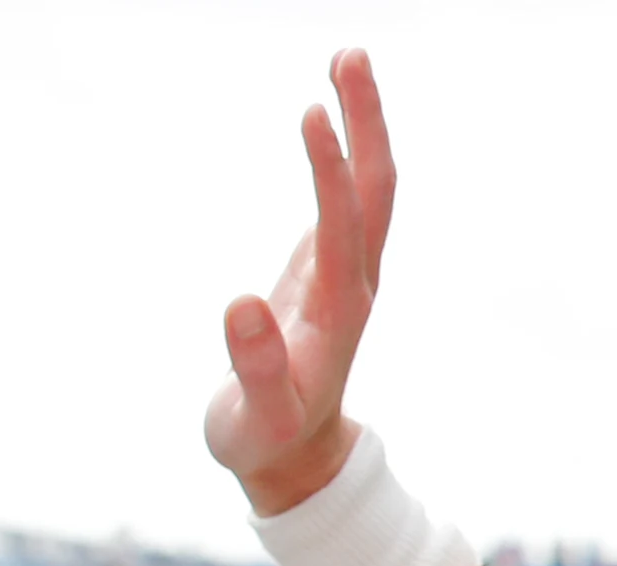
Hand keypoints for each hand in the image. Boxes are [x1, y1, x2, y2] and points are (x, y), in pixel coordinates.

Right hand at [207, 48, 392, 516]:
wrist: (294, 458)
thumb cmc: (267, 440)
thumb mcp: (254, 419)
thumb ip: (252, 367)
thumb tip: (242, 304)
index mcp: (338, 313)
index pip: (343, 229)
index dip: (331, 175)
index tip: (313, 116)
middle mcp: (354, 282)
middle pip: (374, 191)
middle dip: (366, 123)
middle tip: (349, 54)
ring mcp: (346, 271)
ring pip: (367, 188)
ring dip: (362, 123)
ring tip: (344, 60)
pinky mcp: (330, 265)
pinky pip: (347, 197)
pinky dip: (344, 149)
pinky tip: (330, 113)